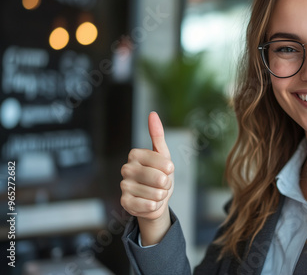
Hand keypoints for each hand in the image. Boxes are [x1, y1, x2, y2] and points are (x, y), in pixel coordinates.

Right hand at [120, 112, 173, 244]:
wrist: (155, 199)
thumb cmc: (160, 174)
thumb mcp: (163, 155)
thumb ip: (157, 135)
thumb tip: (152, 114)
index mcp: (135, 154)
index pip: (164, 163)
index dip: (170, 170)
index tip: (166, 170)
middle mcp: (126, 168)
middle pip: (160, 179)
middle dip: (167, 184)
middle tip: (162, 183)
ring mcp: (124, 186)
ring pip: (156, 193)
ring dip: (161, 195)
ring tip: (156, 193)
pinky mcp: (125, 203)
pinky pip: (148, 205)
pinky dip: (155, 206)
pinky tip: (150, 202)